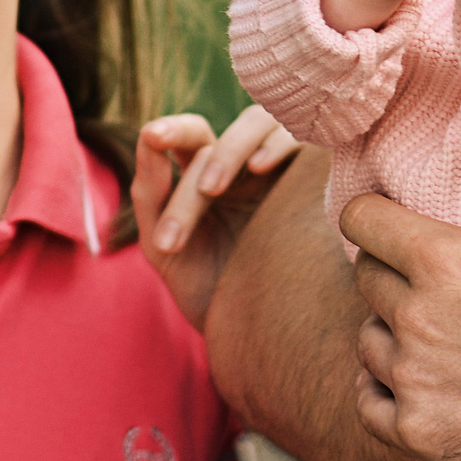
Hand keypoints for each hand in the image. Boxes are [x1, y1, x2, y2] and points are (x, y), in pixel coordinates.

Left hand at [132, 107, 300, 330]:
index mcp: (205, 175)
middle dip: (208, 155)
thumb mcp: (164, 247)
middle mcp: (242, 164)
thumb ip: (149, 194)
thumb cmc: (207, 289)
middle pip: (224, 132)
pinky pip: (301, 139)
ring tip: (216, 189)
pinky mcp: (312, 177)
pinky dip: (278, 142)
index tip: (152, 137)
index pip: (190, 137)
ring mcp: (279, 168)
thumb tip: (147, 136)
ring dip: (233, 149)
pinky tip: (261, 168)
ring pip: (260, 124)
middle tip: (205, 190)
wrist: (255, 336)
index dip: (172, 130)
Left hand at [346, 140, 460, 460]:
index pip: (362, 220)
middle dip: (390, 270)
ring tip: (432, 333)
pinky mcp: (421, 434)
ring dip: (391, 331)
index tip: (387, 222)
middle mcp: (417, 319)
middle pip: (366, 278)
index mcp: (446, 261)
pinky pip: (369, 405)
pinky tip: (415, 382)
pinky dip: (384, 391)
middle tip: (429, 280)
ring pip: (368, 341)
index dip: (373, 214)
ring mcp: (415, 381)